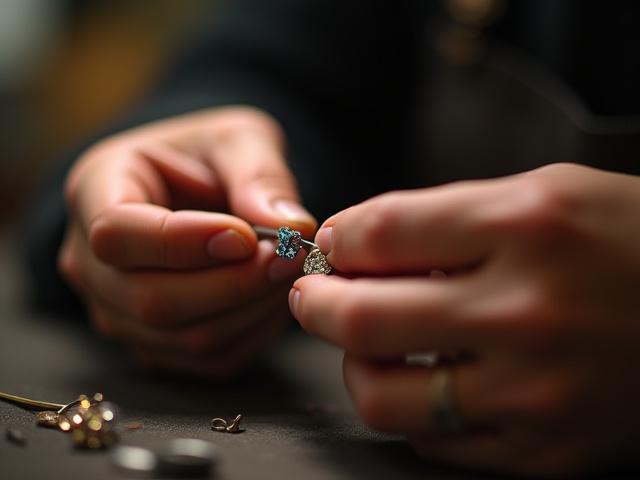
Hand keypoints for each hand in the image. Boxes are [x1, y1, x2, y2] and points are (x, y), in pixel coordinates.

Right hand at [59, 106, 315, 377]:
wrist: (199, 192)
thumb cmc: (209, 157)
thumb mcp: (237, 139)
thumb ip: (260, 175)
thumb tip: (291, 227)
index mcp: (94, 191)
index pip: (117, 233)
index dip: (183, 242)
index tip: (246, 235)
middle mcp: (91, 262)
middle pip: (149, 300)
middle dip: (232, 284)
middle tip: (287, 257)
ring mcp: (116, 311)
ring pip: (185, 338)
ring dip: (251, 309)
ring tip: (287, 270)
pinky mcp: (154, 344)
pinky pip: (209, 359)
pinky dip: (254, 332)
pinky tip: (272, 295)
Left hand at [290, 163, 639, 475]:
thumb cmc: (630, 241)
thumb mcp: (545, 196)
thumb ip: (447, 218)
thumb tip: (358, 245)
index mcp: (527, 227)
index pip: (382, 234)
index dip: (339, 239)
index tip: (334, 246)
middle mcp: (528, 312)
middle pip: (364, 319)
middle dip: (319, 305)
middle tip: (316, 297)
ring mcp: (537, 392)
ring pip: (384, 398)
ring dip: (356, 367)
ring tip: (369, 345)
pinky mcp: (548, 450)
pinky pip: (437, 441)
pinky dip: (416, 410)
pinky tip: (435, 381)